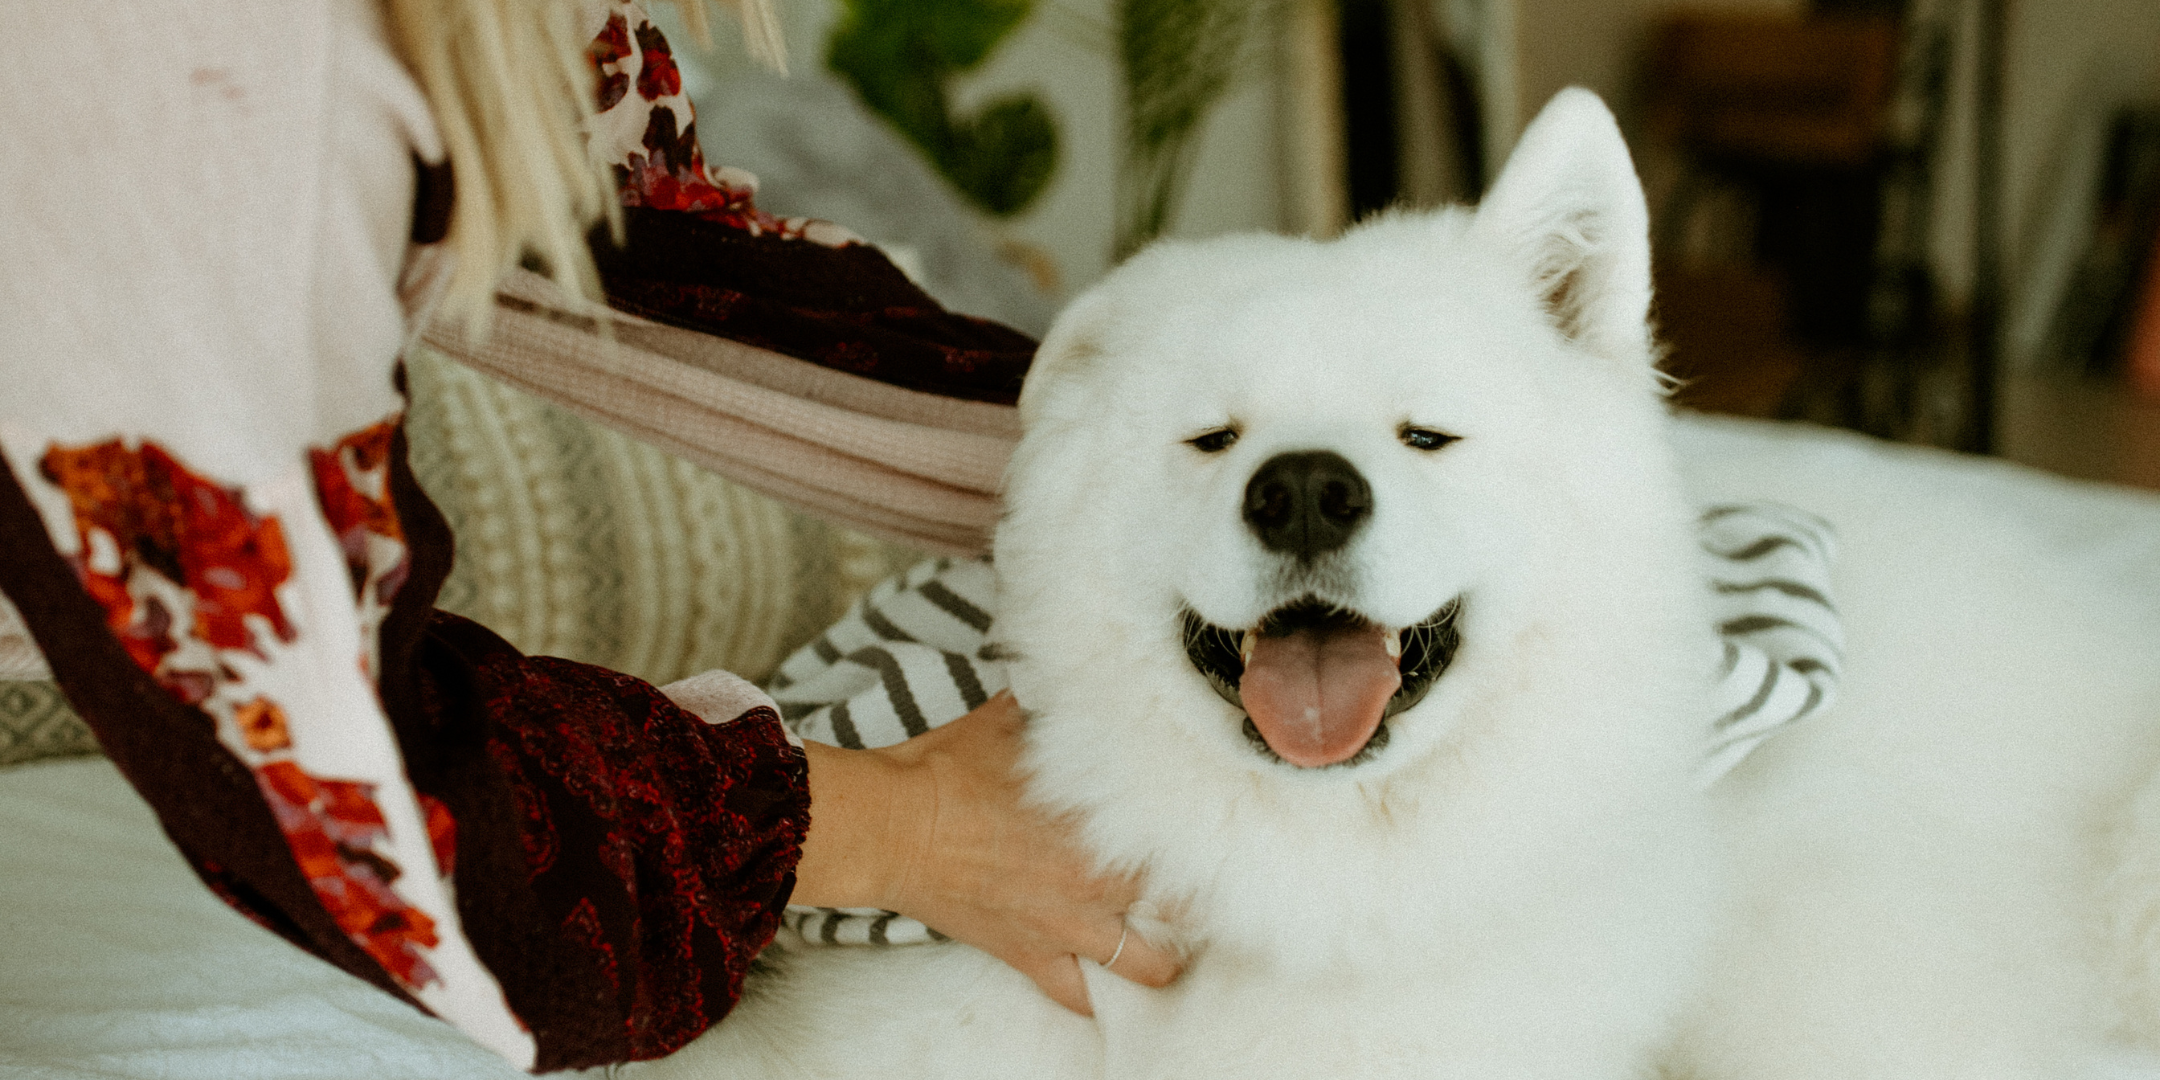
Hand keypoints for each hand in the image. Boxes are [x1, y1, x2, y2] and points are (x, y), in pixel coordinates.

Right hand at [792, 692, 1181, 1014]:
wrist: (892, 824)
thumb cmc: (949, 769)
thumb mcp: (1011, 720)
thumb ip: (1056, 709)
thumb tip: (1073, 675)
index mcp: (1105, 820)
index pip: (1187, 838)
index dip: (1207, 840)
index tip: (1216, 834)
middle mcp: (1100, 880)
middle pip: (1188, 910)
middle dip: (1200, 906)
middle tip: (1203, 897)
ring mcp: (1069, 925)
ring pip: (1151, 967)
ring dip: (1163, 959)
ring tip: (1169, 949)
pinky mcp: (1030, 954)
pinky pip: (1077, 996)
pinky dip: (1093, 998)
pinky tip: (1103, 990)